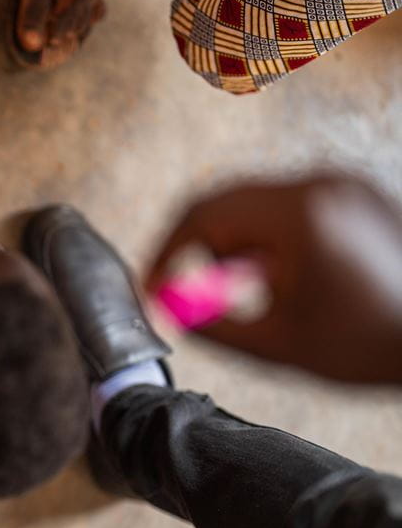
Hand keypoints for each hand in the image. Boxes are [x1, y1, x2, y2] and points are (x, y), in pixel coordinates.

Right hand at [146, 172, 401, 383]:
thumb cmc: (374, 343)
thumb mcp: (278, 343)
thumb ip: (212, 324)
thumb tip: (172, 307)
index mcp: (298, 215)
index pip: (202, 216)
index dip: (167, 253)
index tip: (153, 285)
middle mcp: (318, 184)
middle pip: (224, 200)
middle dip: (198, 246)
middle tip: (189, 289)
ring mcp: (340, 183)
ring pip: (253, 200)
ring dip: (234, 241)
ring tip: (248, 286)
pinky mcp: (353, 192)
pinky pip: (286, 203)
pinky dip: (266, 235)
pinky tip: (280, 274)